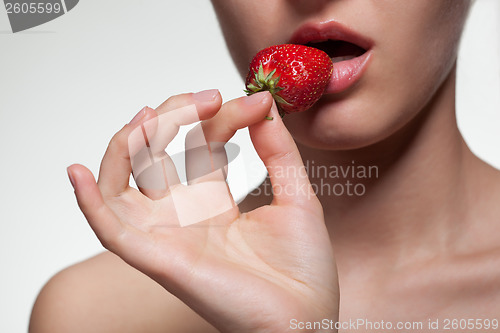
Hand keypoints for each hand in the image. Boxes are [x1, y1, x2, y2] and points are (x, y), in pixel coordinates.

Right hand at [67, 90, 338, 332]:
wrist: (305, 318)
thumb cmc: (302, 268)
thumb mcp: (296, 197)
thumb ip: (278, 151)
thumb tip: (265, 105)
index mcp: (213, 200)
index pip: (200, 143)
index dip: (222, 115)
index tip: (257, 102)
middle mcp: (184, 213)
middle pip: (154, 152)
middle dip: (174, 115)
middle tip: (208, 97)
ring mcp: (168, 233)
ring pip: (123, 180)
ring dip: (126, 143)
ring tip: (150, 114)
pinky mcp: (158, 258)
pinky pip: (110, 229)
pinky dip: (89, 201)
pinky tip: (78, 170)